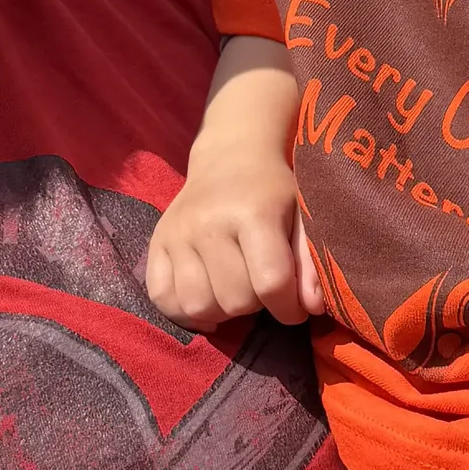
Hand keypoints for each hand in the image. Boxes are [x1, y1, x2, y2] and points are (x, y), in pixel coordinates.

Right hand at [146, 40, 319, 327]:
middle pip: (234, 300)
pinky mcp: (156, 243)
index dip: (289, 309)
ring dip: (222, 312)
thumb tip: (312, 308)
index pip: (271, 284)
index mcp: (252, 214)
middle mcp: (208, 223)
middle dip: (257, 306)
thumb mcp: (303, 217)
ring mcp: (177, 234)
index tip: (295, 307)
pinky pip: (162, 298)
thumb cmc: (274, 191)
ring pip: (197, 306)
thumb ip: (310, 262)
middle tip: (262, 289)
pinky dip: (184, 311)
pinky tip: (207, 298)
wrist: (230, 157)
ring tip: (235, 293)